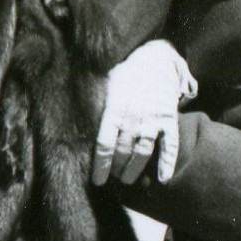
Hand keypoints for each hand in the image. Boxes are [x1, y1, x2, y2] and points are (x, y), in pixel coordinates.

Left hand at [95, 39, 194, 185]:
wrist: (156, 59)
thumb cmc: (126, 74)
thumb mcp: (105, 83)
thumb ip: (94, 104)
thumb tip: (71, 118)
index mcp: (114, 109)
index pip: (104, 144)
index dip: (100, 166)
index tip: (97, 181)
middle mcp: (133, 117)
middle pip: (122, 152)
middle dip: (116, 169)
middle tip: (113, 177)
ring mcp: (152, 119)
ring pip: (142, 153)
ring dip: (134, 170)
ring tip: (127, 179)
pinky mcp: (169, 119)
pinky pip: (170, 145)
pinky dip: (167, 163)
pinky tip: (163, 179)